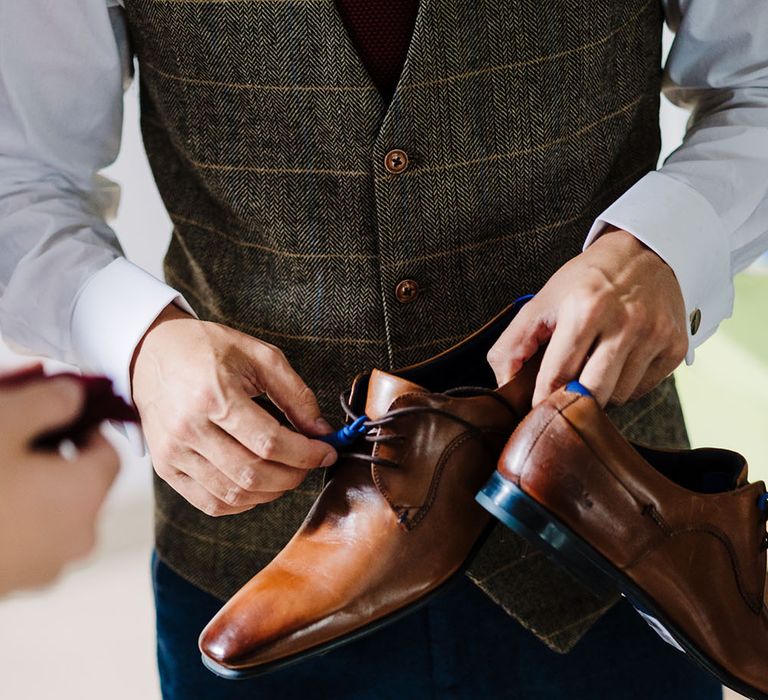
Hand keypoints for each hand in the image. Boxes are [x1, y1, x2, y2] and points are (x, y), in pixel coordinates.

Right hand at [0, 372, 118, 594]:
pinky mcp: (10, 585)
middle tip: (14, 431)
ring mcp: (43, 568)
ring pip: (49, 510)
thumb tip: (74, 395)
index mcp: (86, 496)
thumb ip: (49, 400)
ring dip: (27, 483)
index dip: (83, 426)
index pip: (108, 452)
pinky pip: (24, 536)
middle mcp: (77, 537)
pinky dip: (11, 513)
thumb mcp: (4, 422)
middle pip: (78, 482)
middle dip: (50, 452)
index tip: (54, 411)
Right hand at [131, 305, 336, 517]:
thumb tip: (322, 431)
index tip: (326, 452)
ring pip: (233, 495)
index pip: (270, 442)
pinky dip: (242, 503)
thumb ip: (295, 393)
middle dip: (293, 476)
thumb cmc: (207, 349)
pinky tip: (258, 486)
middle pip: (252, 474)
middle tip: (309, 464)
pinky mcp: (165, 467)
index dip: (306, 454)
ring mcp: (173, 452)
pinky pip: (209, 503)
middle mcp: (189, 429)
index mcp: (214, 396)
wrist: (151, 352)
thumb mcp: (258, 356)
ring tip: (287, 473)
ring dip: (271, 492)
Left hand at [488, 228, 687, 405]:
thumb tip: (504, 387)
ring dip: (599, 393)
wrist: (644, 252)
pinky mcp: (675, 346)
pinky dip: (625, 385)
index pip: (557, 376)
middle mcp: (624, 323)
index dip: (542, 399)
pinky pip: (642, 390)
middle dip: (571, 402)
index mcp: (585, 310)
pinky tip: (618, 362)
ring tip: (592, 368)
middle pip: (591, 394)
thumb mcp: (542, 301)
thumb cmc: (586, 280)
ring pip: (618, 397)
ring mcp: (654, 336)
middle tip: (561, 396)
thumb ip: (513, 344)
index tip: (534, 408)